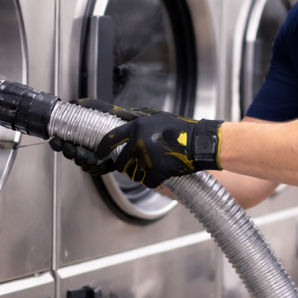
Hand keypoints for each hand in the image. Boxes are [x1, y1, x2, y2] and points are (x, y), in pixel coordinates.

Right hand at [48, 99, 138, 171]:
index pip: (64, 142)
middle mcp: (87, 148)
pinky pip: (99, 170)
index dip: (58, 143)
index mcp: (81, 136)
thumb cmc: (116, 117)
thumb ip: (85, 106)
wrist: (136, 124)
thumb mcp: (99, 109)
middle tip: (69, 147)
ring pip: (84, 163)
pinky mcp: (109, 164)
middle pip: (72, 154)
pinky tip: (95, 162)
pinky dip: (96, 168)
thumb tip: (71, 103)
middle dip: (68, 152)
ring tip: (81, 153)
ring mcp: (97, 157)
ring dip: (81, 159)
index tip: (56, 140)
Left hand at [94, 110, 223, 187]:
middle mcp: (138, 144)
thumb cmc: (180, 129)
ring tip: (152, 166)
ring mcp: (146, 160)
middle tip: (137, 162)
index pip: (111, 139)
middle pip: (121, 162)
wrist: (198, 144)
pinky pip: (146, 181)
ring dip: (140, 172)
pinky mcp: (155, 174)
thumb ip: (139, 120)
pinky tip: (161, 172)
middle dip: (127, 164)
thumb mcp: (157, 117)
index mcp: (137, 128)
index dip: (103, 148)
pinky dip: (152, 179)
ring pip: (133, 173)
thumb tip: (123, 122)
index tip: (99, 153)